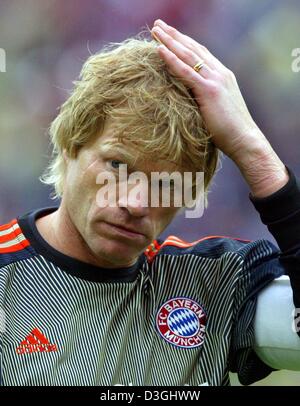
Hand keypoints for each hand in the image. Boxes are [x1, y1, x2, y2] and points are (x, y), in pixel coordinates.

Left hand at [151, 19, 288, 196]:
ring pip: (188, 55)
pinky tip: (159, 50)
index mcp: (223, 76)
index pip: (200, 54)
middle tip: (158, 25)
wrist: (245, 141)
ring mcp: (216, 80)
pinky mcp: (210, 91)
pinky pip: (186, 72)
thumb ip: (204, 99)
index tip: (170, 35)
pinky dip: (172, 60)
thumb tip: (188, 99)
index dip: (184, 43)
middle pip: (193, 49)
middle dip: (174, 36)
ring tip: (155, 30)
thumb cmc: (230, 132)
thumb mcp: (216, 109)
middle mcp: (220, 73)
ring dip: (170, 41)